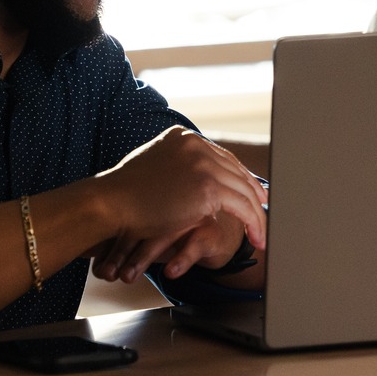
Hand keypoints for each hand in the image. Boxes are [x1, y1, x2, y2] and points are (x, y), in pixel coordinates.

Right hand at [86, 126, 267, 282]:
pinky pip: (242, 207)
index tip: (254, 191)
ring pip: (244, 191)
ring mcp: (203, 164)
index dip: (240, 176)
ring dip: (257, 214)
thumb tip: (190, 181)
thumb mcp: (152, 167)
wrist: (110, 203)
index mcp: (184, 138)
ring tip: (262, 234)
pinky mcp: (208, 187)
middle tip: (266, 210)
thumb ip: (175, 168)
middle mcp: (197, 145)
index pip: (222, 157)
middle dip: (254, 193)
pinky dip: (254, 224)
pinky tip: (257, 238)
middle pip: (236, 172)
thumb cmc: (122, 194)